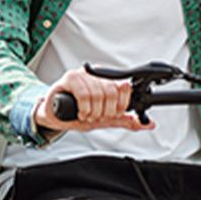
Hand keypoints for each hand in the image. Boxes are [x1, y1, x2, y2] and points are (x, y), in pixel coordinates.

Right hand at [33, 67, 155, 132]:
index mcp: (107, 82)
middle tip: (97, 117)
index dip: (122, 104)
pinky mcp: (69, 78)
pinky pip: (84, 93)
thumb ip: (125, 121)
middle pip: (113, 91)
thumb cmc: (75, 114)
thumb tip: (148, 124)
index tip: (114, 113)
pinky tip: (80, 112)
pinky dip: (84, 108)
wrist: (52, 116)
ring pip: (99, 94)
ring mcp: (83, 75)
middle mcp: (96, 76)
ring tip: (86, 115)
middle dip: (106, 111)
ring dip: (93, 112)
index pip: (125, 87)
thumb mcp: (104, 120)